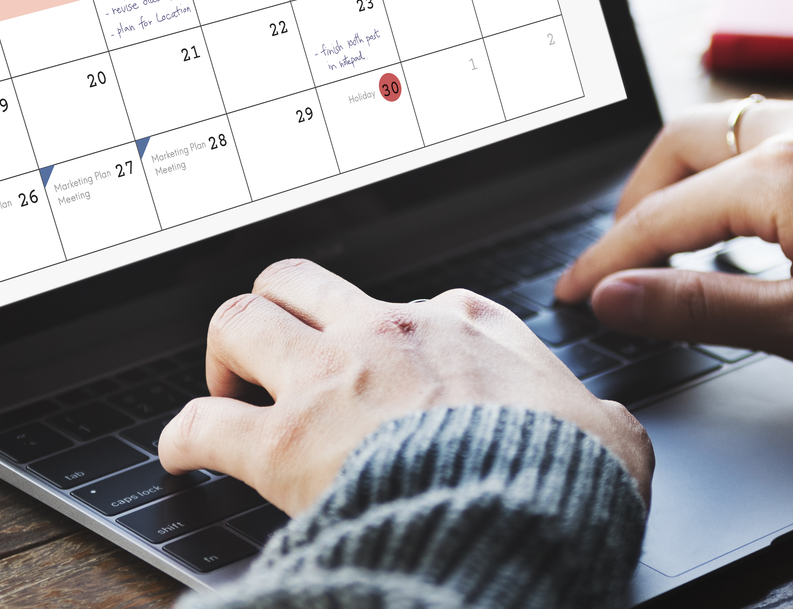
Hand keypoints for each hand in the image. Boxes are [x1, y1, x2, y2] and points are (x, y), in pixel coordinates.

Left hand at [160, 259, 652, 514]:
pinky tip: (181, 453)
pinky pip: (201, 422)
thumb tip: (611, 431)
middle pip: (300, 281)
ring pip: (240, 319)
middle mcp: (388, 332)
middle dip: (278, 309)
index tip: (382, 369)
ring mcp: (331, 379)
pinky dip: (182, 435)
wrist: (523, 511)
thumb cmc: (566, 474)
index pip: (411, 303)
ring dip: (224, 353)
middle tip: (275, 355)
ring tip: (224, 388)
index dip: (386, 336)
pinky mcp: (284, 441)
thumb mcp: (609, 432)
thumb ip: (598, 418)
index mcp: (466, 324)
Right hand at [554, 93, 792, 380]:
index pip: (660, 216)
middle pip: (679, 144)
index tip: (573, 294)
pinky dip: (736, 166)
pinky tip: (748, 215)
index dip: (608, 259)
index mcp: (781, 173)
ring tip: (678, 241)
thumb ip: (701, 305)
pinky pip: (773, 128)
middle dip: (638, 200)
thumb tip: (617, 297)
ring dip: (688, 177)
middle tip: (622, 261)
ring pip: (725, 127)